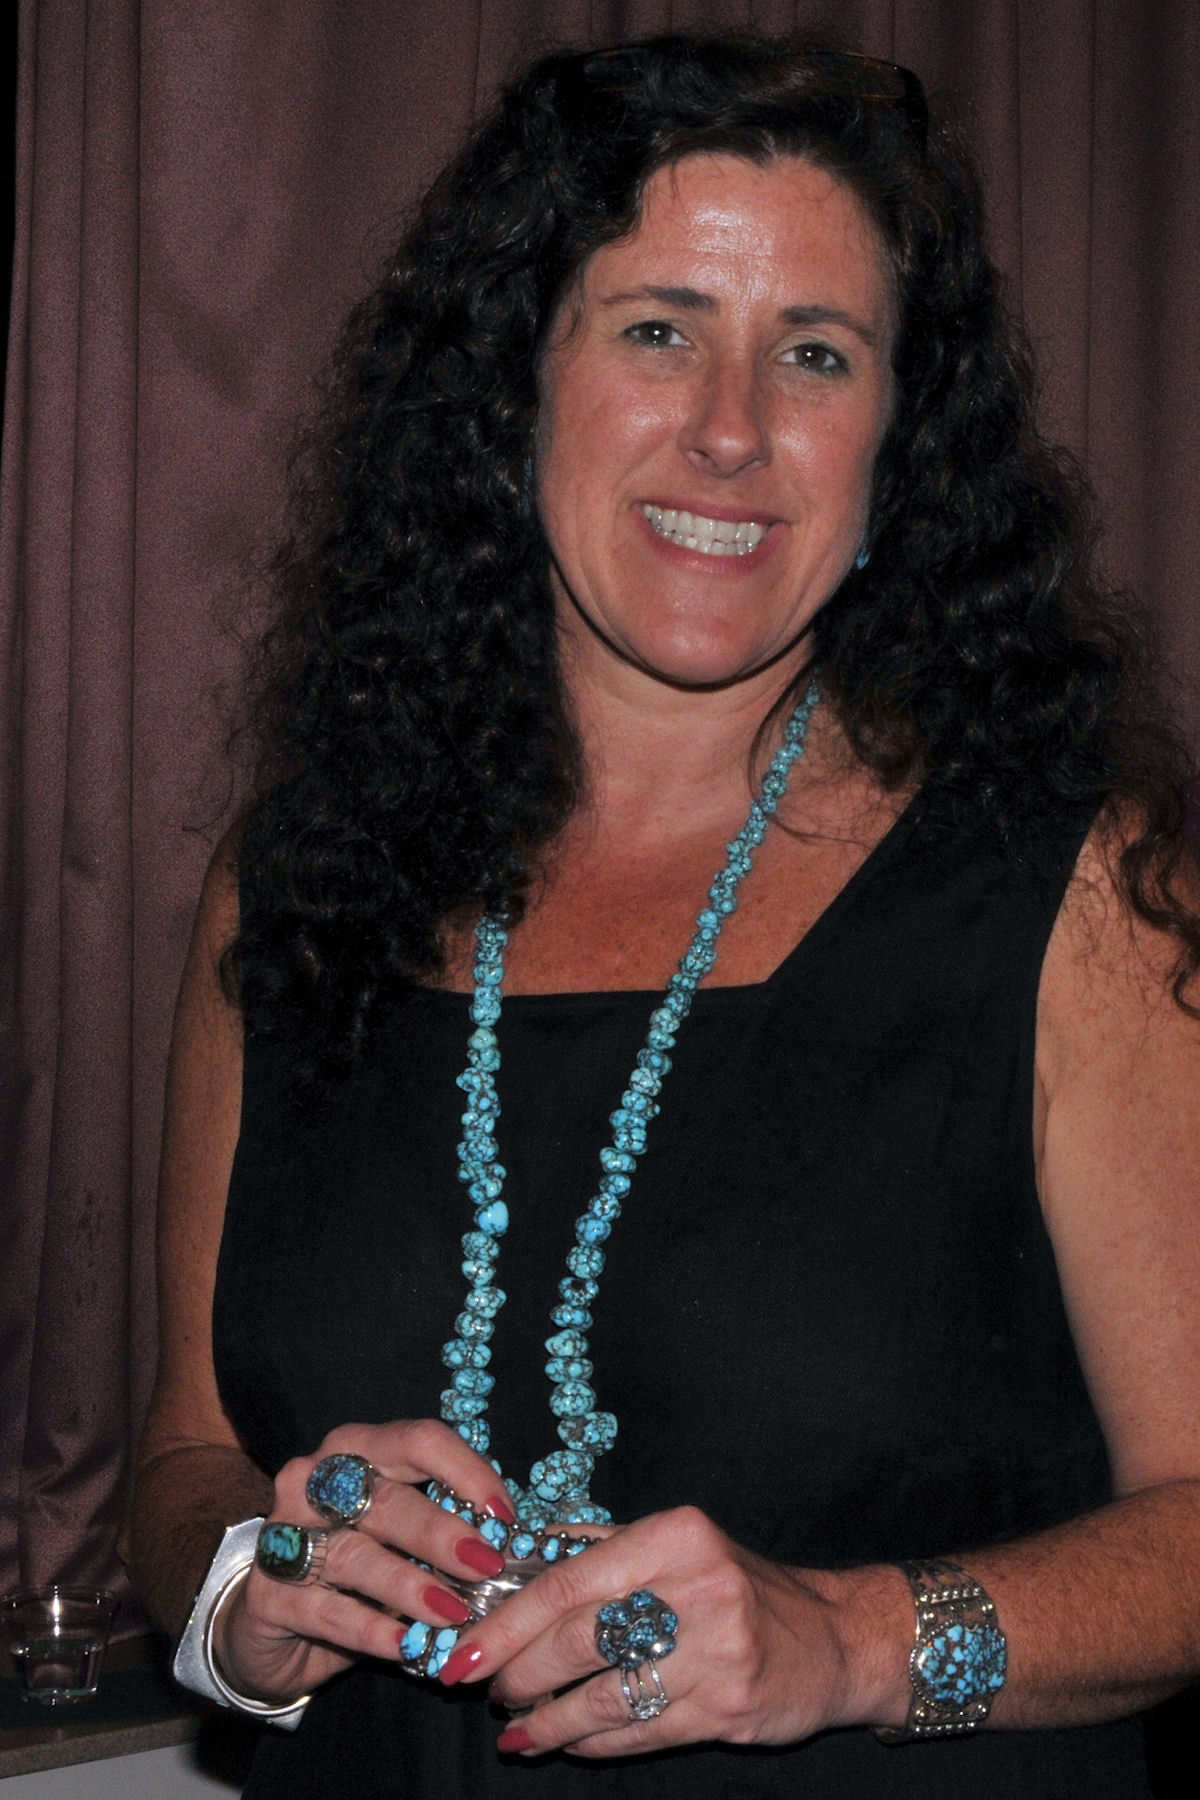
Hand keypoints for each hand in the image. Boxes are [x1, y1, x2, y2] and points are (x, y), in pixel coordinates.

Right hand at [212, 1419, 515, 1704]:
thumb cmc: (356, 1565)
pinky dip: (370, 1628)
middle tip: (485, 1565)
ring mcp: (284, 1535)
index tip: (503, 1515)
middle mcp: (313, 1479)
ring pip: (356, 1555)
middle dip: (442, 1534)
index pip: (416, 1440)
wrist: (273, 1622)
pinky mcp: (267, 1594)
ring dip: (411, 1585)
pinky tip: (404, 1645)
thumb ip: (443, 1526)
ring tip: (454, 1612)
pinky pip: (326, 1610)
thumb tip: (508, 1542)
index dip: (466, 1472)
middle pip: (386, 1499)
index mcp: (356, 1448)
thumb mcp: (399, 1535)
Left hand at [434, 1504, 890, 1757]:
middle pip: (579, 1641)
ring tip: (516, 1727)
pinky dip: (592, 1744)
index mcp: (676, 1536)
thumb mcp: (680, 1544)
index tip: (464, 1646)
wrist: (834, 1639)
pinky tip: (566, 1743)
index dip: (508, 1621)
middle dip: (518, 1671)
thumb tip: (514, 1565)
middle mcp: (697, 1589)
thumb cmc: (739, 1585)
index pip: (569, 1581)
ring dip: (547, 1720)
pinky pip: (637, 1734)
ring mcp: (715, 1654)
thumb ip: (604, 1551)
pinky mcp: (727, 1710)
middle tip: (485, 1687)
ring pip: (603, 1698)